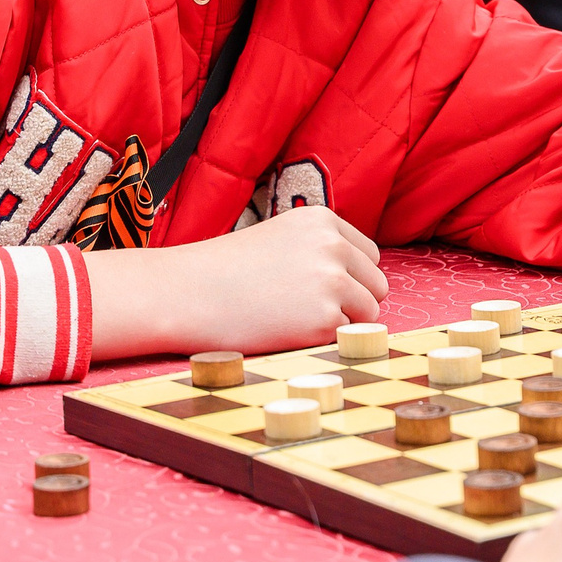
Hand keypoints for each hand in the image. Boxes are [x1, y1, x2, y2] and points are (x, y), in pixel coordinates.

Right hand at [83, 206, 388, 360]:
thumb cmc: (225, 271)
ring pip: (368, 314)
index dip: (349, 278)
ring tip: (295, 319)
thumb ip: (320, 250)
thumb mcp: (280, 238)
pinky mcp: (323, 318)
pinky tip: (287, 331)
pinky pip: (345, 338)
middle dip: (352, 302)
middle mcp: (333, 246)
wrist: (185, 293)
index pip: (369, 256)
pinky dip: (321, 341)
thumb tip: (361, 282)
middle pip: (376, 286)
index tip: (315, 289)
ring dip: (341, 323)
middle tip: (305, 309)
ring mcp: (331, 281)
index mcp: (323, 220)